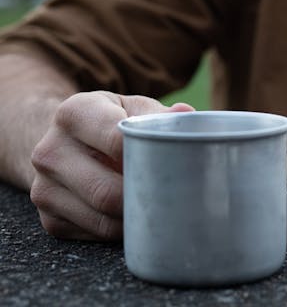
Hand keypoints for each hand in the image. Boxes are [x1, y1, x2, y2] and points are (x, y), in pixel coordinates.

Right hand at [29, 91, 193, 240]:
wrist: (65, 141)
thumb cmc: (111, 122)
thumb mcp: (131, 107)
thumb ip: (158, 114)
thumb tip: (187, 116)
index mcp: (75, 113)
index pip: (116, 141)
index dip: (149, 156)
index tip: (175, 166)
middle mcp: (49, 151)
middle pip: (106, 191)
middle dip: (145, 198)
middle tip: (178, 198)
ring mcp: (44, 189)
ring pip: (102, 219)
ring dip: (137, 219)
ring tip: (164, 209)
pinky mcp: (49, 219)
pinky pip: (94, 235)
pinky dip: (122, 231)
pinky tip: (139, 217)